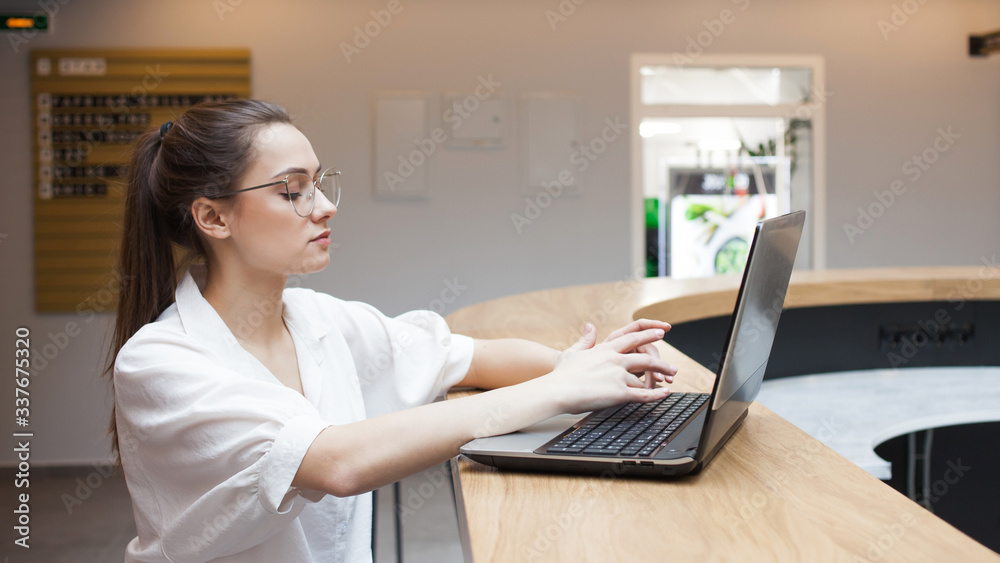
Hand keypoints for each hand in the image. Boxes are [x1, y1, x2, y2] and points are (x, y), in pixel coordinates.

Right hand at [541, 323, 675, 414]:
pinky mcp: (619, 393)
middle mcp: (615, 359)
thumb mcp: (572, 352)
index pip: (632, 337)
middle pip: (646, 357)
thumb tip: (590, 326)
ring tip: (668, 381)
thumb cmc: (561, 374)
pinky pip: (643, 394)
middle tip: (672, 365)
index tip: (661, 332)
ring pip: (645, 378)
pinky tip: (664, 394)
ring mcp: (618, 375)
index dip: (648, 334)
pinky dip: (656, 395)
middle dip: (661, 361)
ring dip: (656, 381)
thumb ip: (585, 340)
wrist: (557, 391)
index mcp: (605, 349)